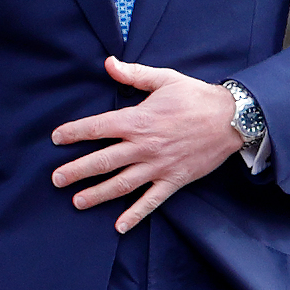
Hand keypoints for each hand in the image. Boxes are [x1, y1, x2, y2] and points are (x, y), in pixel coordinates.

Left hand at [50, 58, 243, 230]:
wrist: (233, 118)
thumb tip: (108, 63)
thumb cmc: (197, 97)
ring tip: (76, 202)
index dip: (74, 133)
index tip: (56, 138)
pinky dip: (135, 215)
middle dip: (76, 171)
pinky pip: (151, 201)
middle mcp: (144, 146)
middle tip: (56, 180)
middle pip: (102, 161)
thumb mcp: (165, 79)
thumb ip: (134, 74)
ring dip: (96, 195)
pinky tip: (119, 227)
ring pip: (121, 184)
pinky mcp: (174, 180)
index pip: (97, 128)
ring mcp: (158, 166)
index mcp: (138, 120)